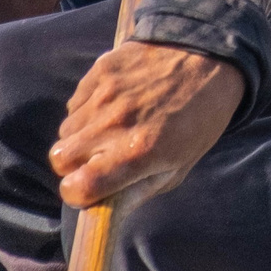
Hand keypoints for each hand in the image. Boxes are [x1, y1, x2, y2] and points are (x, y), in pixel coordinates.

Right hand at [50, 41, 246, 209]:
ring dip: (81, 138)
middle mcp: (115, 122)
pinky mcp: (101, 70)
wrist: (211, 56)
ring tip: (111, 130)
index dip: (78, 194)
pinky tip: (114, 107)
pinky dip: (86, 112)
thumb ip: (138, 192)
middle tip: (99, 160)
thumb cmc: (200, 118)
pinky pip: (75, 103)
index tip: (90, 190)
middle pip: (59, 158)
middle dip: (74, 166)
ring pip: (66, 130)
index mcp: (138, 152)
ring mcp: (105, 93)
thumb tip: (101, 214)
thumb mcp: (180, 165)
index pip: (77, 187)